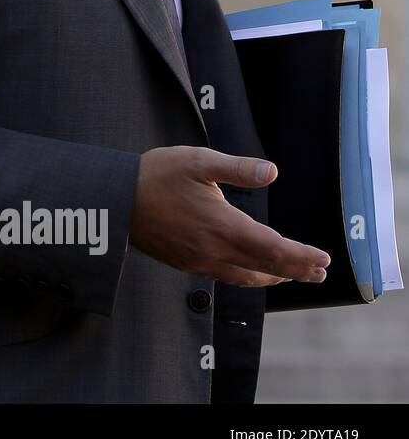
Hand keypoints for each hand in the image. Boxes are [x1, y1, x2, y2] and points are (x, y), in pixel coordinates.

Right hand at [130, 146, 330, 286]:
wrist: (114, 200)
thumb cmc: (155, 175)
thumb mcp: (197, 161)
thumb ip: (237, 169)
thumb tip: (272, 172)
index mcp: (223, 226)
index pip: (275, 249)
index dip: (303, 256)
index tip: (324, 258)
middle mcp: (214, 250)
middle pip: (266, 268)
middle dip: (297, 271)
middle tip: (319, 273)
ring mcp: (199, 260)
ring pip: (246, 277)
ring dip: (274, 277)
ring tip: (291, 276)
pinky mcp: (185, 263)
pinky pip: (226, 276)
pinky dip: (248, 276)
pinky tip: (250, 271)